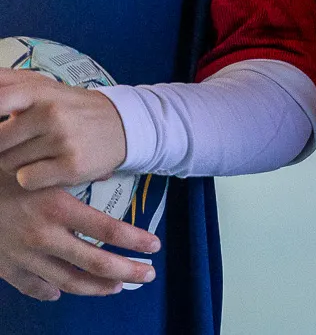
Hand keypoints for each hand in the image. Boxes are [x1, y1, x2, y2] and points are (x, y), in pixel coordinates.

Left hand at [0, 72, 127, 191]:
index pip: (0, 99)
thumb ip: (7, 81)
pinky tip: (48, 167)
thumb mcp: (43, 85)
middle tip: (21, 142)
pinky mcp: (72, 166)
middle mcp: (52, 113)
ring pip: (8, 163)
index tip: (3, 126)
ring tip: (38, 153)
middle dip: (3, 146)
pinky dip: (31, 178)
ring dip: (16, 163)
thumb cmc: (71, 107)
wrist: (122, 124)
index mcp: (41, 91)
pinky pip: (26, 180)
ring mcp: (63, 140)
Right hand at [0, 167, 158, 300]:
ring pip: (70, 281)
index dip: (136, 241)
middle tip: (149, 274)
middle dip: (128, 271)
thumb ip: (76, 172)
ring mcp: (24, 257)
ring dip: (98, 287)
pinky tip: (63, 291)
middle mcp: (44, 237)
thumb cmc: (2, 174)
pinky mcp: (6, 268)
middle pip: (96, 263)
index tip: (155, 246)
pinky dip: (52, 292)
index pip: (108, 230)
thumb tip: (110, 174)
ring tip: (118, 287)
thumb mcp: (42, 168)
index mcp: (57, 209)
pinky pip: (34, 287)